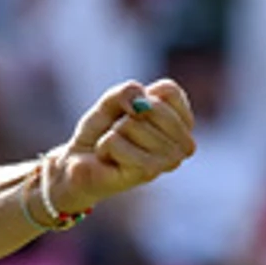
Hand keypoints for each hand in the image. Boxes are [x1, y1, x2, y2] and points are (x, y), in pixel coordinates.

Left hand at [47, 79, 199, 215]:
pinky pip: (115, 141)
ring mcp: (168, 160)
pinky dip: (103, 145)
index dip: (142, 96)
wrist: (82, 163)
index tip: (132, 113)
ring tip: (116, 147)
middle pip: (152, 107)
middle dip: (126, 116)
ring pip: (131, 124)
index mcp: (182, 122)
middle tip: (121, 133)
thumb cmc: (103, 131)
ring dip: (113, 133)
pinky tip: (109, 158)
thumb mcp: (111, 102)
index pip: (169, 91)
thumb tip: (138, 104)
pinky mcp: (147, 173)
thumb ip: (126, 92)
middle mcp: (182, 144)